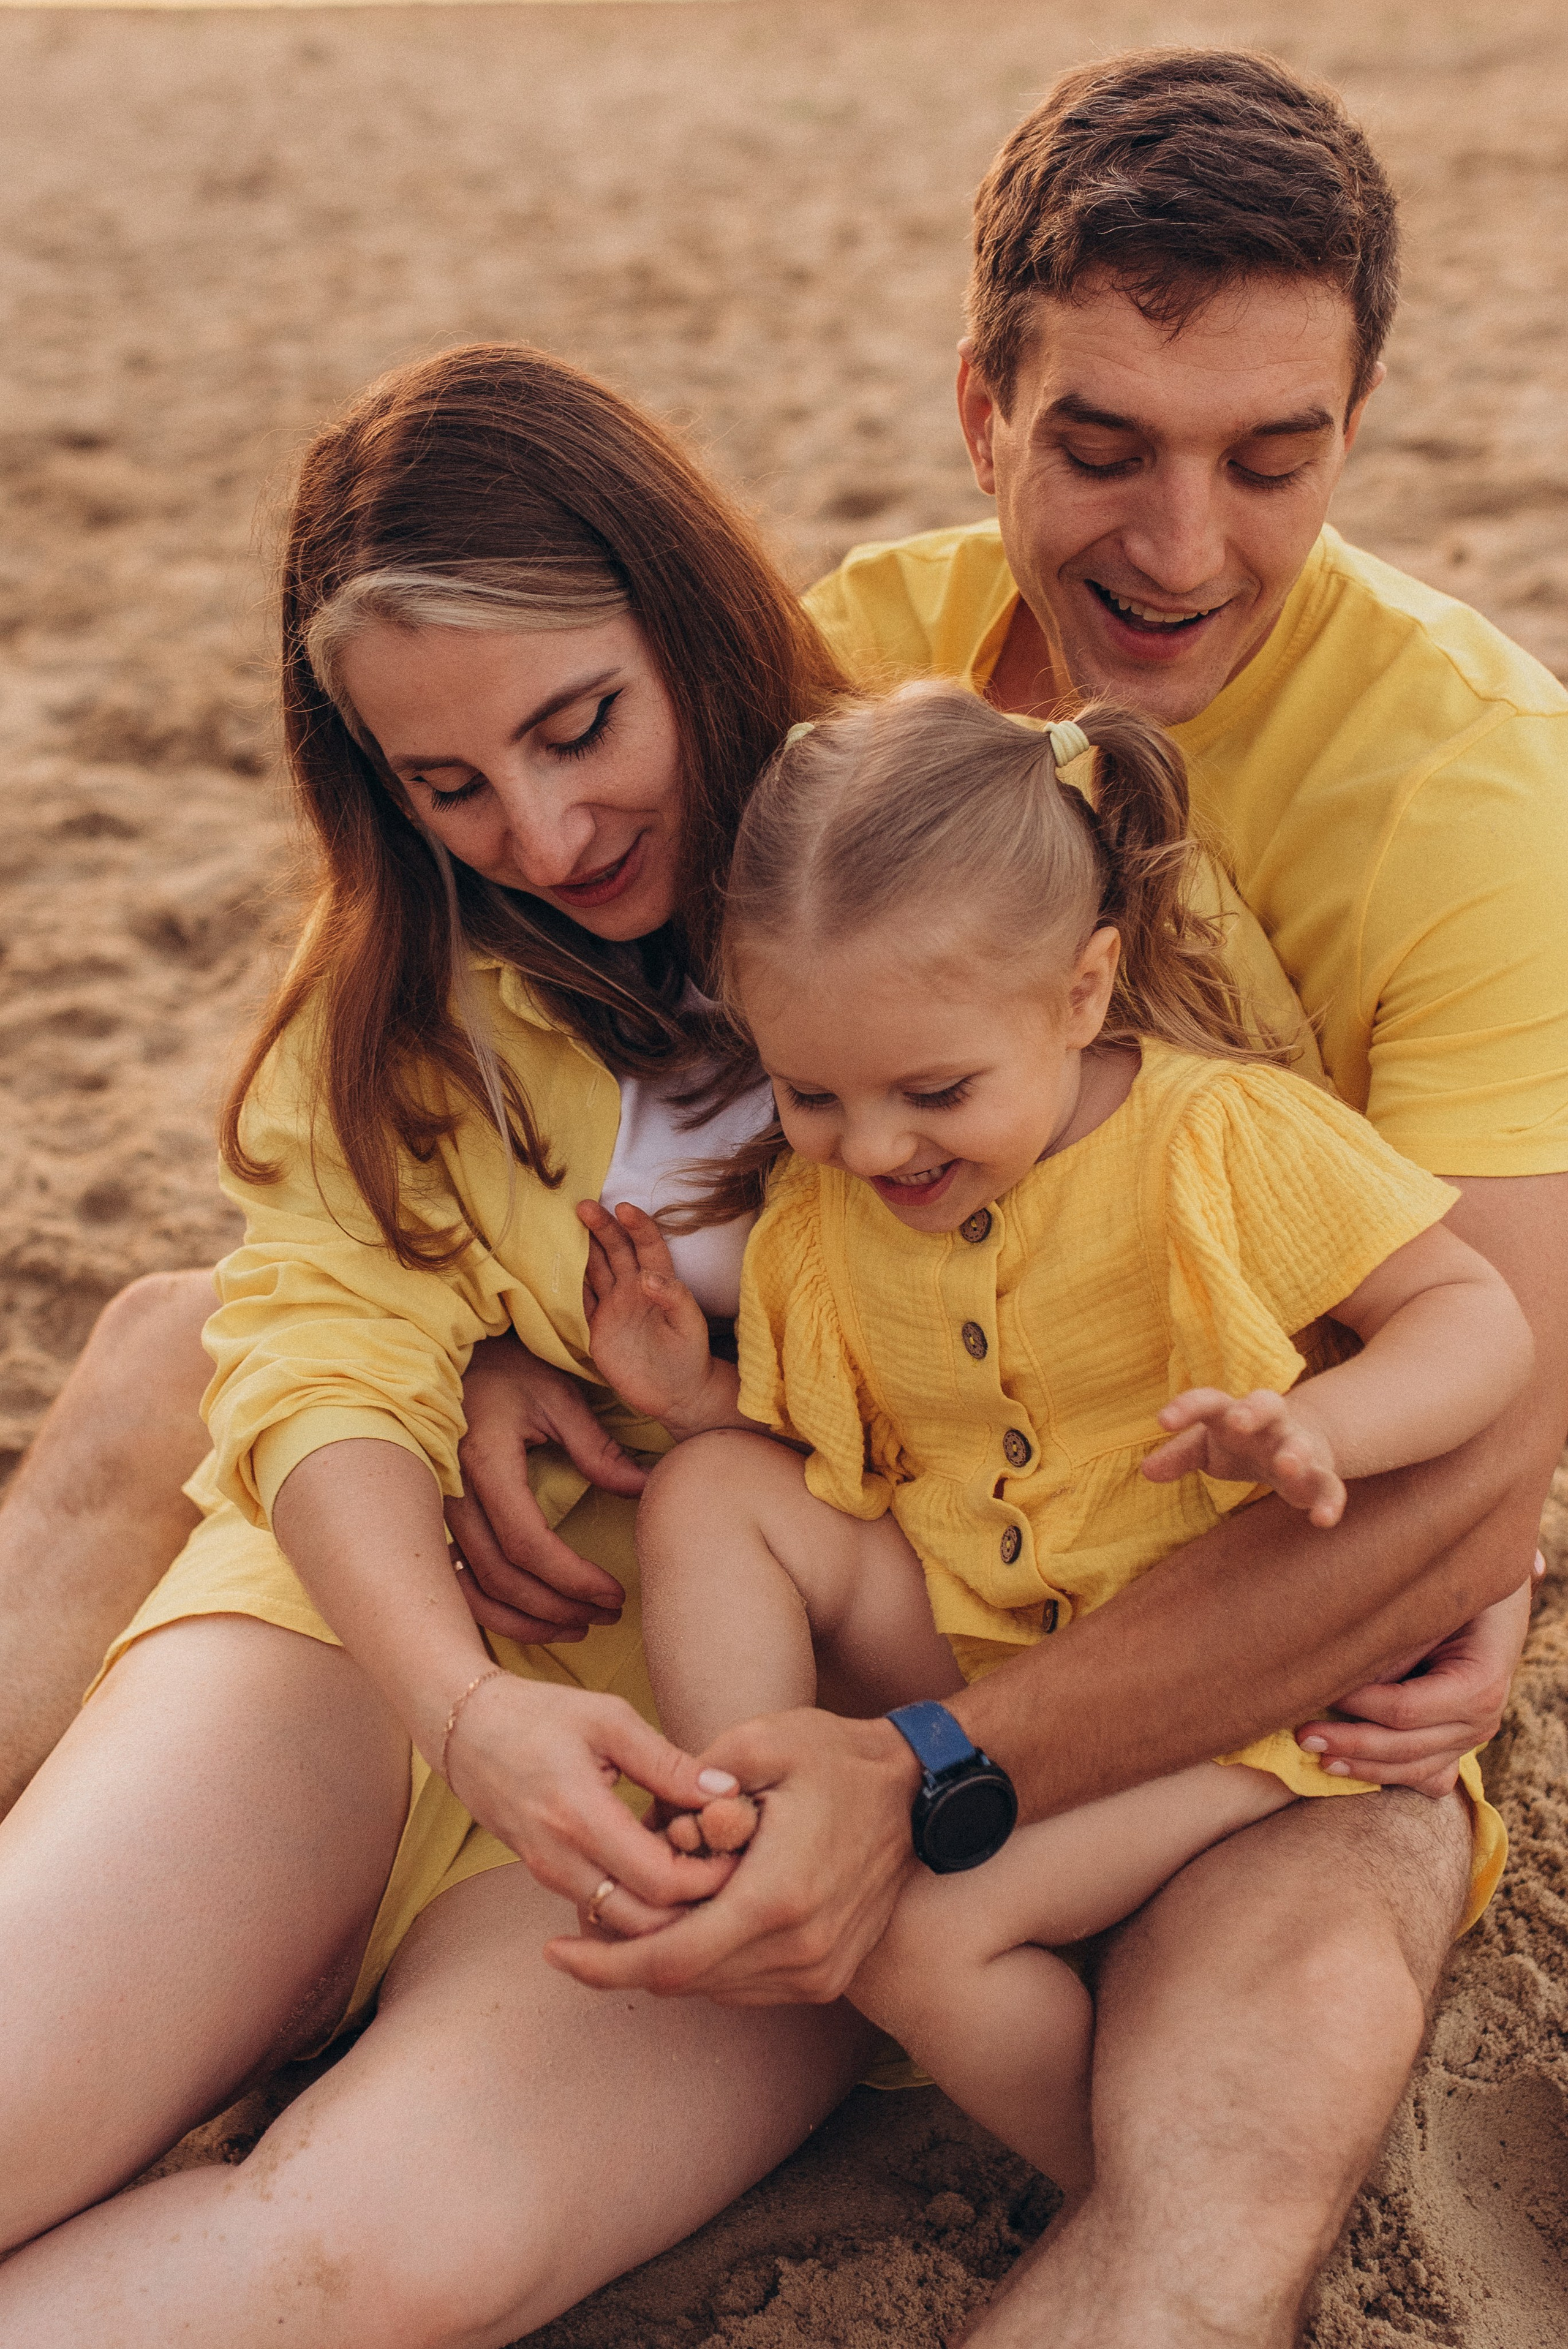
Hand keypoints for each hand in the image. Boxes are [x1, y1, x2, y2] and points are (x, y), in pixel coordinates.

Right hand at [443, 1669, 744, 1936]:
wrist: (465, 1729)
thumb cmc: (540, 1714)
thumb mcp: (609, 1719)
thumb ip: (667, 1762)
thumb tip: (726, 1790)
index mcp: (579, 1817)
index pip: (661, 1882)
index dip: (710, 1877)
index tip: (740, 1851)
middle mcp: (560, 1860)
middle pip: (646, 1923)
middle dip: (696, 1907)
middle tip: (731, 1870)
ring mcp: (549, 1876)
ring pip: (623, 1926)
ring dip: (667, 1911)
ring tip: (701, 1867)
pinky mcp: (546, 1878)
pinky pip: (601, 1910)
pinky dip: (639, 1903)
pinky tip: (664, 1867)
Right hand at [447, 1333, 642, 1644]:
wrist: (446, 1356)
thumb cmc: (507, 1370)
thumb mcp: (557, 1397)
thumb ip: (597, 1448)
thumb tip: (645, 1489)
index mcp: (485, 1462)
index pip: (529, 1544)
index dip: (573, 1579)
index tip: (614, 1594)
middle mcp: (452, 1494)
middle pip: (502, 1576)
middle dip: (558, 1607)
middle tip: (607, 1614)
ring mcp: (437, 1510)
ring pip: (474, 1589)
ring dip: (525, 1620)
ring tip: (577, 1626)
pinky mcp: (434, 1519)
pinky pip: (455, 1581)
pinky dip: (491, 1610)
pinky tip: (529, 1618)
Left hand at [543, 1707, 923, 2005]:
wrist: (918, 1790)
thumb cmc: (837, 1757)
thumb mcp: (762, 1741)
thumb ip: (693, 1780)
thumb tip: (645, 1827)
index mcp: (775, 1898)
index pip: (669, 1959)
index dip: (603, 1963)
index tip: (555, 1950)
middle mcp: (800, 1950)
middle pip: (685, 1981)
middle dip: (623, 1961)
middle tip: (578, 1928)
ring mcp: (820, 1970)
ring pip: (714, 1989)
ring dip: (666, 1961)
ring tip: (623, 1922)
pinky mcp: (830, 1975)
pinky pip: (747, 1986)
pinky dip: (708, 1962)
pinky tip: (683, 1925)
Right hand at [577, 1200, 735, 1436]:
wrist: (676, 1396)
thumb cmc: (690, 1358)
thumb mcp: (689, 1327)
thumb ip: (673, 1298)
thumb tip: (645, 1278)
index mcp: (659, 1283)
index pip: (648, 1246)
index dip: (637, 1226)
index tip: (624, 1208)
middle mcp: (634, 1289)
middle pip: (616, 1250)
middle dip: (601, 1226)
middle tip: (582, 1205)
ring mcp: (614, 1307)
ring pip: (595, 1268)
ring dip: (582, 1247)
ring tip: (562, 1224)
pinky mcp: (597, 1327)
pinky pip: (580, 1299)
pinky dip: (568, 1283)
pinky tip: (553, 1265)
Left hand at [1143, 1387, 1345, 1526]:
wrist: (1299, 1440)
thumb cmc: (1239, 1442)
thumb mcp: (1207, 1446)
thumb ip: (1179, 1456)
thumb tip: (1147, 1470)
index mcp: (1234, 1412)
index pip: (1209, 1401)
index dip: (1186, 1407)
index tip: (1161, 1421)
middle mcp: (1269, 1422)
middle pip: (1266, 1404)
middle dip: (1253, 1411)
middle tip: (1238, 1422)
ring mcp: (1299, 1445)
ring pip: (1301, 1443)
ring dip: (1295, 1453)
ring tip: (1286, 1467)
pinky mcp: (1321, 1474)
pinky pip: (1330, 1484)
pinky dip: (1331, 1501)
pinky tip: (1324, 1520)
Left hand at [1296, 1563, 1539, 1795]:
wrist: (1497, 1602)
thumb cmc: (1460, 1595)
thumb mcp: (1431, 1609)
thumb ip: (1396, 1647)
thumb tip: (1344, 1677)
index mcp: (1479, 1684)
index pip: (1404, 1708)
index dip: (1358, 1705)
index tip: (1317, 1691)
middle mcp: (1481, 1720)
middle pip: (1407, 1746)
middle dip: (1351, 1744)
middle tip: (1303, 1737)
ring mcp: (1472, 1738)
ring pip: (1415, 1769)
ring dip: (1365, 1768)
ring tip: (1321, 1760)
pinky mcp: (1460, 1745)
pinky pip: (1428, 1776)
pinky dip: (1392, 1776)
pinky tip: (1356, 1772)